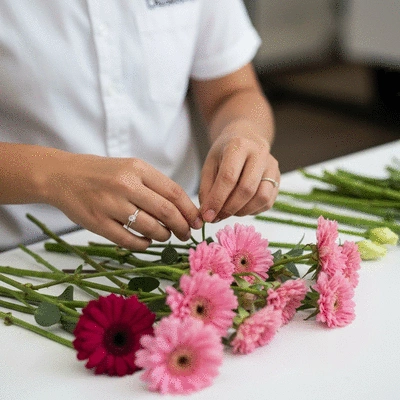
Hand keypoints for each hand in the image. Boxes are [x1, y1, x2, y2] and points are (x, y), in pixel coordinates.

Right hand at [43, 153, 201, 249]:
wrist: (62, 176)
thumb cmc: (102, 173)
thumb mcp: (130, 168)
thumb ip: (154, 185)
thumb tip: (182, 209)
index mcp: (137, 168)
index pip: (174, 192)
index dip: (190, 210)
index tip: (197, 221)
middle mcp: (125, 185)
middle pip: (166, 212)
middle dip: (182, 227)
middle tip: (186, 234)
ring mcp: (110, 205)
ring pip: (150, 228)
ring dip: (164, 236)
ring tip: (165, 235)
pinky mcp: (98, 223)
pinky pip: (130, 240)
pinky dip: (144, 244)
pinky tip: (147, 240)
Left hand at [198, 120, 279, 221]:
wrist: (247, 136)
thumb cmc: (225, 152)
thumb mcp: (209, 164)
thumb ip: (207, 189)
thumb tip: (207, 214)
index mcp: (239, 145)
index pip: (229, 177)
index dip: (217, 200)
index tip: (207, 215)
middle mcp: (260, 153)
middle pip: (247, 189)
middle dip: (230, 208)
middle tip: (217, 216)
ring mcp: (272, 166)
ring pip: (262, 198)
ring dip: (243, 211)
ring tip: (229, 211)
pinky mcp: (278, 178)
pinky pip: (268, 202)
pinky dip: (253, 210)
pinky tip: (241, 207)